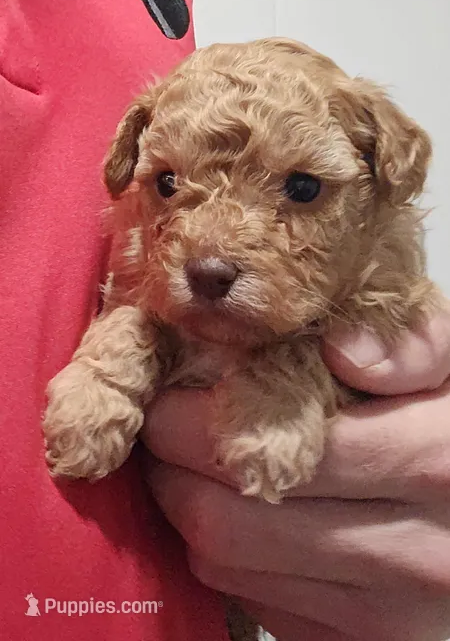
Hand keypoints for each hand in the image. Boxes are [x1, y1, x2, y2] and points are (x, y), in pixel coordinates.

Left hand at [143, 308, 449, 640]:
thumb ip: (414, 345)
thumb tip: (340, 352)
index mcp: (432, 461)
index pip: (272, 445)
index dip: (194, 421)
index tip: (171, 395)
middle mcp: (413, 553)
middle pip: (230, 520)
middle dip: (171, 467)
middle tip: (162, 428)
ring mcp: (388, 613)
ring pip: (231, 568)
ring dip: (189, 513)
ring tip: (190, 467)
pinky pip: (258, 604)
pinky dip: (232, 558)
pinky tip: (244, 515)